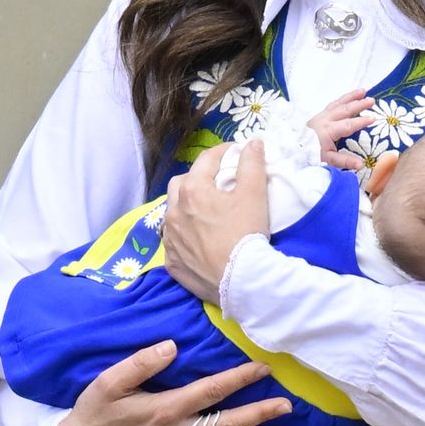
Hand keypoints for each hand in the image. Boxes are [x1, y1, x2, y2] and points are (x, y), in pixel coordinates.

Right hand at [51, 342, 292, 425]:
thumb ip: (139, 364)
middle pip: (227, 425)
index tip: (262, 367)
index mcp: (164, 410)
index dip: (239, 379)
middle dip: (259, 415)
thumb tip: (171, 345)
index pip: (211, 391)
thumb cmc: (94, 415)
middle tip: (286, 405)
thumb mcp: (107, 384)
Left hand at [164, 142, 269, 304]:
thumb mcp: (254, 195)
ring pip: (172, 213)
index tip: (236, 152)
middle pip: (180, 184)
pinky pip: (173, 242)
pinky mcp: (172, 263)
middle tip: (216, 182)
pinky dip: (182, 236)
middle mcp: (174, 212)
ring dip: (185, 207)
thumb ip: (252, 164)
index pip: (205, 161)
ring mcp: (170, 239)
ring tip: (203, 211)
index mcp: (192, 191)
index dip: (222, 152)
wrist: (241, 282)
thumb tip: (253, 143)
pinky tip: (195, 240)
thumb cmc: (246, 234)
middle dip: (196, 178)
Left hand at [305, 89, 372, 170]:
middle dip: (359, 105)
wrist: (290, 146)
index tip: (374, 118)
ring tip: (363, 91)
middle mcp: (325, 120)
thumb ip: (344, 161)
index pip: (347, 125)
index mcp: (327, 131)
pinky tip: (348, 97)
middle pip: (344, 110)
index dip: (361, 122)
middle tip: (372, 101)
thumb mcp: (326, 159)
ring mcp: (321, 115)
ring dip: (351, 97)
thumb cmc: (310, 153)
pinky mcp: (318, 114)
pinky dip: (341, 99)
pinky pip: (332, 104)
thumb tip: (361, 165)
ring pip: (338, 103)